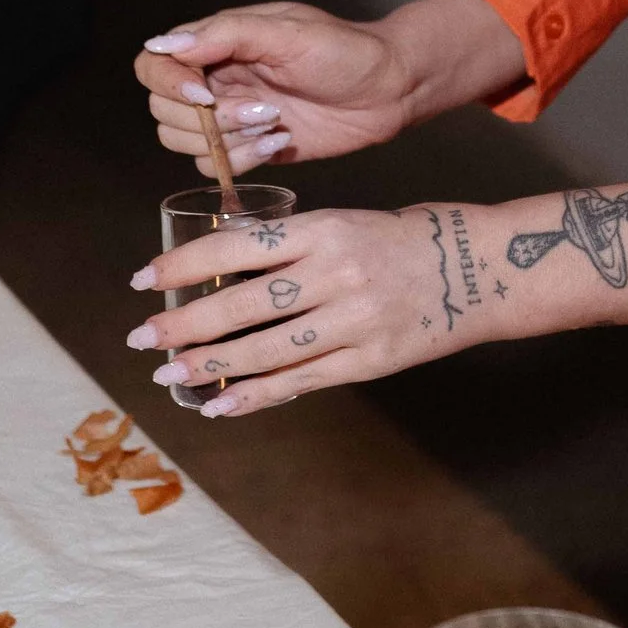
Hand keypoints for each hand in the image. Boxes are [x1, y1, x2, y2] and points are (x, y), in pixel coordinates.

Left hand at [130, 201, 500, 415]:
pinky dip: (256, 395)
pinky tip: (220, 404)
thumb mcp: (347, 222)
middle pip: (243, 305)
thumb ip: (295, 247)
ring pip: (266, 349)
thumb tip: (227, 269)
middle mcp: (335, 273)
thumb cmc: (409, 237)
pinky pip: (302, 381)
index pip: (235, 247)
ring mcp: (354, 321)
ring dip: (210, 365)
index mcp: (324, 228)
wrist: (485, 267)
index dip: (184, 265)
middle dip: (184, 324)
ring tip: (170, 374)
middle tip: (141, 337)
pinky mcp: (371, 360)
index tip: (145, 278)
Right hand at [134, 3, 417, 172]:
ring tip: (275, 122)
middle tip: (264, 109)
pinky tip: (281, 141)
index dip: (169, 83)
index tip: (207, 93)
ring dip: (228, 140)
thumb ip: (224, 34)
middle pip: (163, 110)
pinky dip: (242, 159)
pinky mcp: (248, 147)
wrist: (390, 90)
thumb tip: (163, 44)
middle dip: (210, 119)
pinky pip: (215, 166)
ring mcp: (229, 115)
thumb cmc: (344, 50)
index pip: (154, 64)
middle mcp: (214, 78)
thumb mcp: (287, 31)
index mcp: (217, 42)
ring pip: (184, 142)